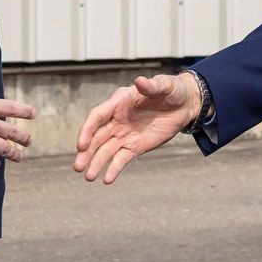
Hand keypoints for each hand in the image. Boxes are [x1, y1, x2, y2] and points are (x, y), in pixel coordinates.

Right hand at [72, 73, 200, 183]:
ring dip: (96, 163)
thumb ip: (151, 86)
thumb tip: (140, 81)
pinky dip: (114, 169)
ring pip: (106, 150)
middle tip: (77, 167)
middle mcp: (116, 120)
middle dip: (86, 152)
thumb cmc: (171, 90)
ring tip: (88, 177)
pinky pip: (121, 159)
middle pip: (96, 137)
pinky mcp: (135, 147)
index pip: (97, 117)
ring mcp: (124, 135)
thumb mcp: (164, 85)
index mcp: (118, 103)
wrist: (184, 105)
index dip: (87, 130)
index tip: (81, 145)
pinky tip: (107, 180)